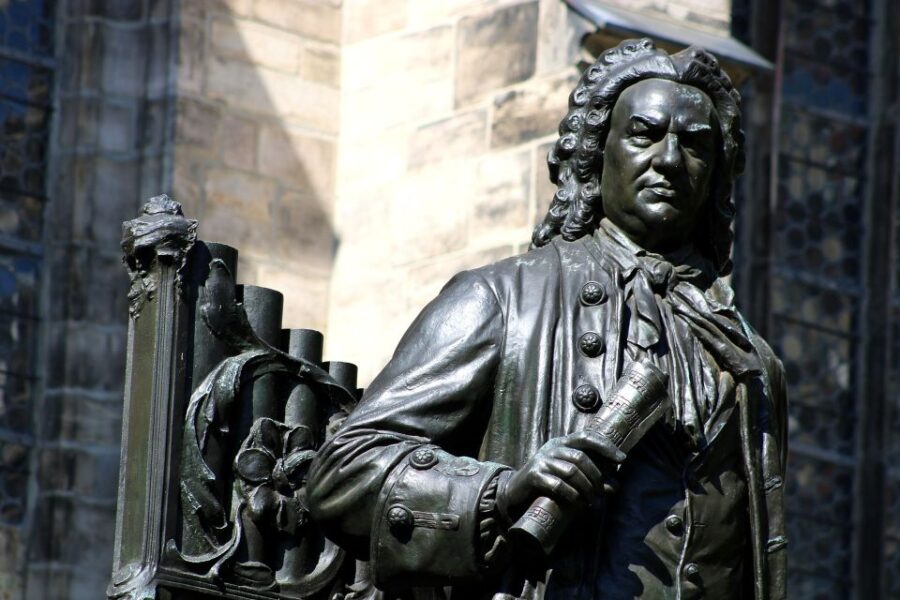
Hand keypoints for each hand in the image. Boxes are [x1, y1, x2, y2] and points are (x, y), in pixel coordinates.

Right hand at [499, 431, 625, 516]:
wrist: (515, 489)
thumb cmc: (547, 481)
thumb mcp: (568, 476)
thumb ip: (589, 479)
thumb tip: (614, 488)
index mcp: (561, 443)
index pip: (586, 437)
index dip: (605, 446)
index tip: (621, 459)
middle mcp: (552, 448)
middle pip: (580, 457)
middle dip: (596, 477)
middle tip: (602, 493)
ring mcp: (542, 460)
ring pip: (571, 471)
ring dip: (586, 488)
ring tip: (592, 501)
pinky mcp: (534, 475)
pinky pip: (558, 485)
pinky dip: (571, 495)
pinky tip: (577, 503)